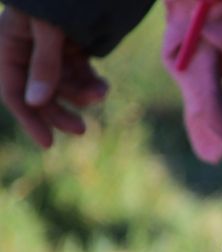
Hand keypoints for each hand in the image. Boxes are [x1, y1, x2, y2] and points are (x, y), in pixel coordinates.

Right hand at [0, 7, 107, 147]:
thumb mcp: (50, 29)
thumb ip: (45, 64)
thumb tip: (37, 101)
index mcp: (10, 42)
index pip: (13, 90)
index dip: (30, 118)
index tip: (48, 144)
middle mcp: (27, 47)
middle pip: (39, 93)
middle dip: (60, 111)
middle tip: (82, 130)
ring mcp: (51, 47)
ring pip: (63, 85)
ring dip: (81, 94)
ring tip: (102, 93)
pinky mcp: (73, 45)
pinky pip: (79, 73)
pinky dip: (90, 82)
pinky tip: (103, 87)